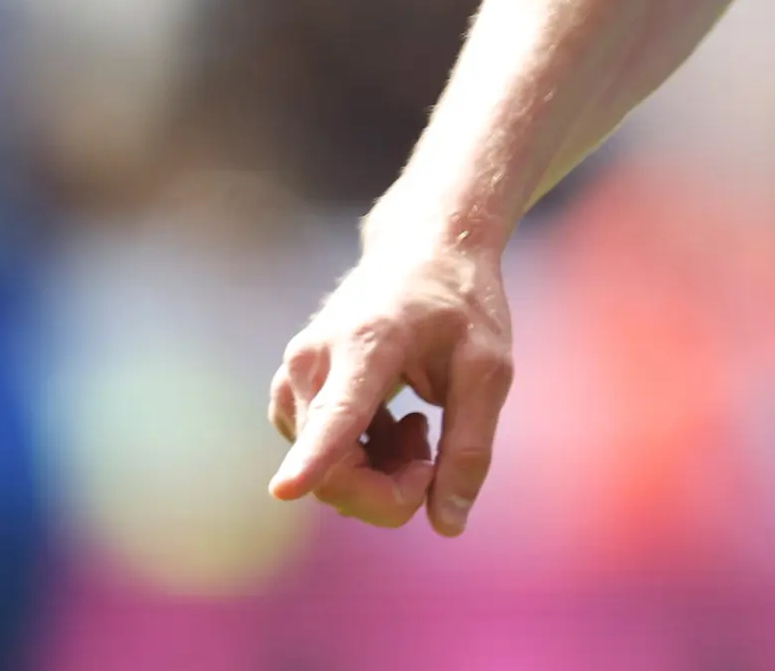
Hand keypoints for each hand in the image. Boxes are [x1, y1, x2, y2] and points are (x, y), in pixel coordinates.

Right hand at [266, 221, 513, 535]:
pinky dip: (364, 459)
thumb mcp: (489, 371)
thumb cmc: (462, 306)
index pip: (337, 413)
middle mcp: (313, 361)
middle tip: (435, 462)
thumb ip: (469, 449)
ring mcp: (292, 378)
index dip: (315, 459)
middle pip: (334, 471)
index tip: (286, 491)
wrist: (423, 249)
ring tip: (420, 427)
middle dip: (391, 491)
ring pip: (328, 473)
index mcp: (368, 343)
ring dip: (381, 473)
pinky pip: (323, 459)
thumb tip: (447, 526)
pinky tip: (396, 423)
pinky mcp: (288, 396)